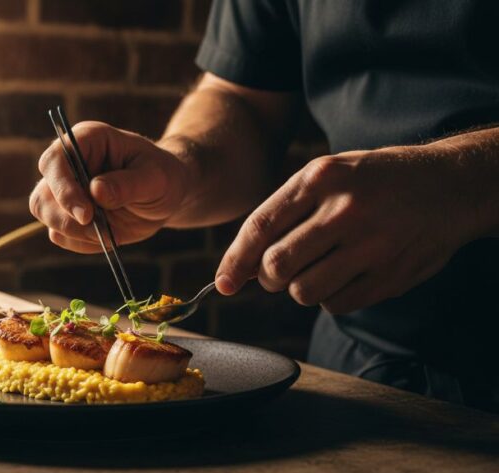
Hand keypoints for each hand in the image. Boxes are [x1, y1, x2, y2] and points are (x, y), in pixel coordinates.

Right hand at [30, 121, 189, 252]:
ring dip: (75, 232)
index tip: (86, 214)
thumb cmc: (162, 177)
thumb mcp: (156, 178)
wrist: (165, 196)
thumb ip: (128, 184)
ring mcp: (63, 190)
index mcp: (86, 140)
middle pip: (42, 194)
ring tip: (108, 231)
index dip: (63, 188)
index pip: (54, 160)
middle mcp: (67, 164)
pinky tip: (107, 234)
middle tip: (99, 228)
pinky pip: (60, 235)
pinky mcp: (66, 214)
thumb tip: (96, 191)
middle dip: (66, 218)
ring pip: (45, 215)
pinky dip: (82, 242)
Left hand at [215, 144, 483, 313]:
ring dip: (300, 288)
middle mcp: (344, 210)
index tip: (223, 283)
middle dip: (268, 276)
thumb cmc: (372, 181)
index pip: (261, 227)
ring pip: (303, 291)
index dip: (235, 260)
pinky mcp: (390, 275)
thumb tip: (243, 265)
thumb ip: (284, 214)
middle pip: (277, 266)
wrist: (448, 185)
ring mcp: (371, 245)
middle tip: (278, 270)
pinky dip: (331, 297)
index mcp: (321, 178)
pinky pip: (336, 305)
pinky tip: (347, 273)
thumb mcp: (327, 176)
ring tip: (318, 267)